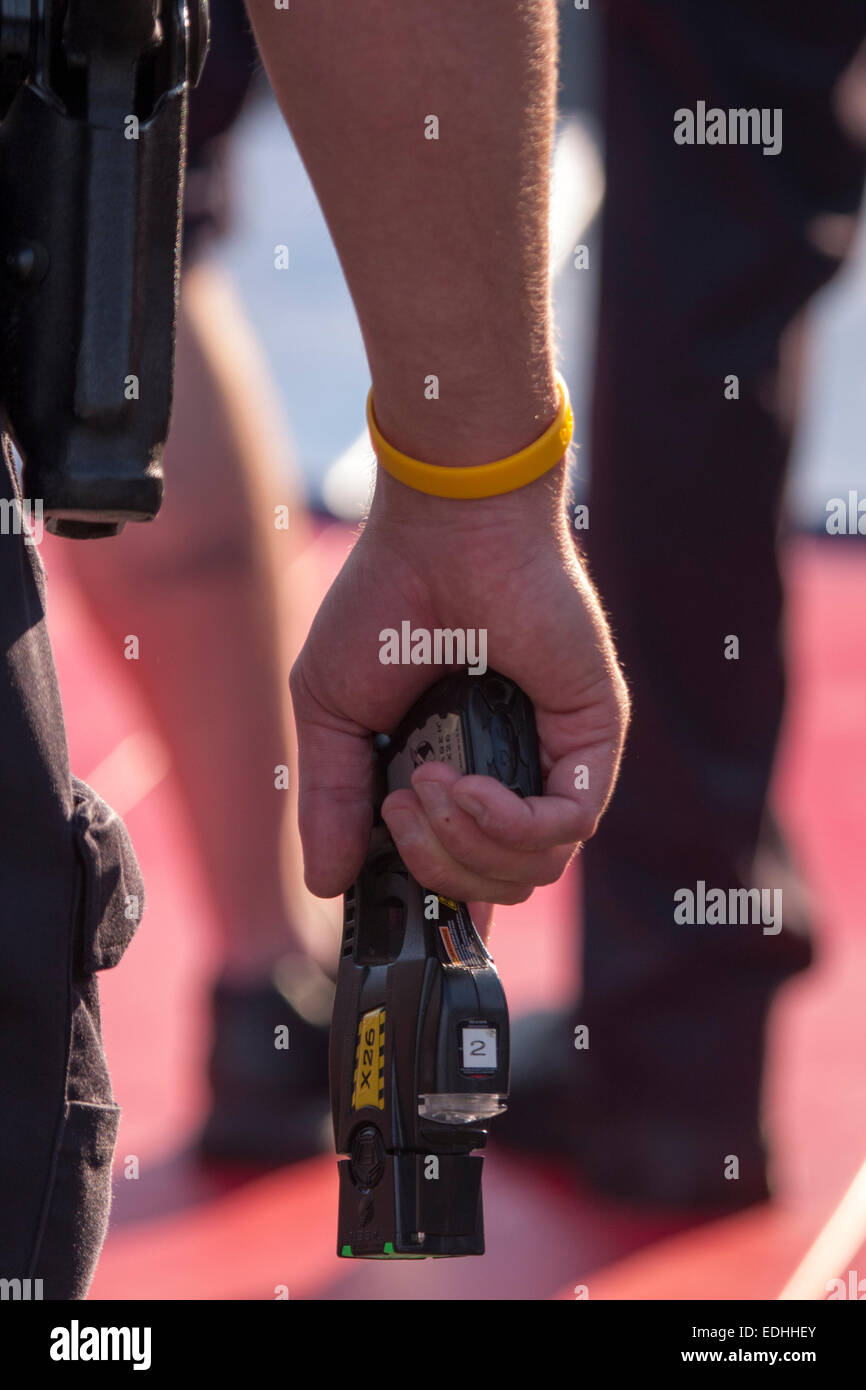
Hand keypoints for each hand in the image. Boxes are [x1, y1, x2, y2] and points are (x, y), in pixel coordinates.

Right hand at [290, 464, 628, 901]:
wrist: (444, 533)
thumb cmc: (386, 602)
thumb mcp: (334, 712)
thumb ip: (332, 800)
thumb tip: (326, 885)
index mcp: (454, 772)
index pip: (462, 871)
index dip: (429, 898)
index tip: (388, 896)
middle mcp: (510, 775)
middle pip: (494, 885)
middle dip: (436, 869)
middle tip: (400, 808)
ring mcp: (553, 760)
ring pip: (533, 869)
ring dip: (465, 846)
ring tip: (428, 787)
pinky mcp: (590, 739)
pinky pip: (568, 826)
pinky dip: (510, 825)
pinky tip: (467, 786)